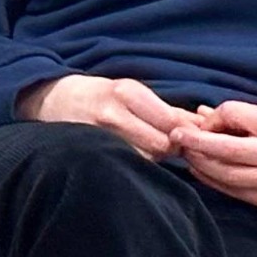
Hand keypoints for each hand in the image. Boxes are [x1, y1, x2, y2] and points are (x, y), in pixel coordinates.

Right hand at [17, 73, 200, 157]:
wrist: (54, 100)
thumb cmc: (100, 95)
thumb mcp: (131, 92)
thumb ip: (166, 110)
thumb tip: (202, 125)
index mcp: (128, 92)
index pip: (172, 122)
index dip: (184, 134)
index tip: (185, 137)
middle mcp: (114, 112)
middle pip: (161, 144)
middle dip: (170, 149)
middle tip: (168, 148)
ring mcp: (100, 134)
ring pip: (146, 158)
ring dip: (153, 158)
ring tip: (146, 150)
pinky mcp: (91, 150)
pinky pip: (127, 164)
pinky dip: (135, 164)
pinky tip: (131, 157)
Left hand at [170, 101, 256, 209]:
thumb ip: (237, 116)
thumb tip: (200, 114)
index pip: (232, 115)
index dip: (211, 119)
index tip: (199, 122)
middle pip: (222, 150)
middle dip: (194, 145)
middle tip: (176, 138)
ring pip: (223, 174)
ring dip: (199, 164)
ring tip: (186, 154)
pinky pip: (233, 192)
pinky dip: (212, 181)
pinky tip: (201, 171)